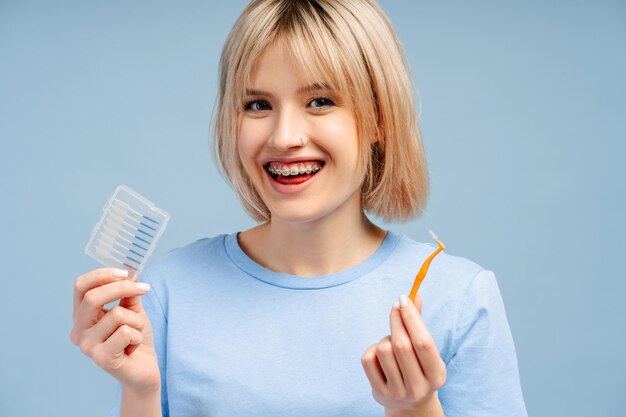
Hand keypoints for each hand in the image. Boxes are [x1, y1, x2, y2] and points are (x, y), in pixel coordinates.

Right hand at [70, 268, 160, 393]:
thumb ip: (128, 291)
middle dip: (123, 288)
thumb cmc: (135, 339)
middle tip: (144, 289)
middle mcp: (78, 331)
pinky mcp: (101, 358)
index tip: (125, 273)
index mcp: (82, 316)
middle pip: (93, 297)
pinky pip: (126, 332)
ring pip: (117, 314)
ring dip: (137, 320)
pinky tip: (133, 347)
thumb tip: (129, 267)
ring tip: (135, 333)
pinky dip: (138, 336)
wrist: (144, 369)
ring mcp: (87, 346)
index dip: (102, 274)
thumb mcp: (132, 309)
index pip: (80, 286)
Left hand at [361, 294, 445, 415]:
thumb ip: (420, 325)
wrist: (411, 405)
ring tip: (392, 343)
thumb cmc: (420, 368)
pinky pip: (368, 359)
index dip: (412, 318)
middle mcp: (418, 387)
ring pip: (383, 349)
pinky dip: (373, 348)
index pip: (423, 342)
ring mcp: (398, 392)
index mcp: (437, 375)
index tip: (403, 299)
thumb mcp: (426, 351)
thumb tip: (415, 296)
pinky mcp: (379, 393)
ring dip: (386, 338)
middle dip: (397, 319)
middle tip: (396, 306)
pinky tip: (381, 354)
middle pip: (401, 344)